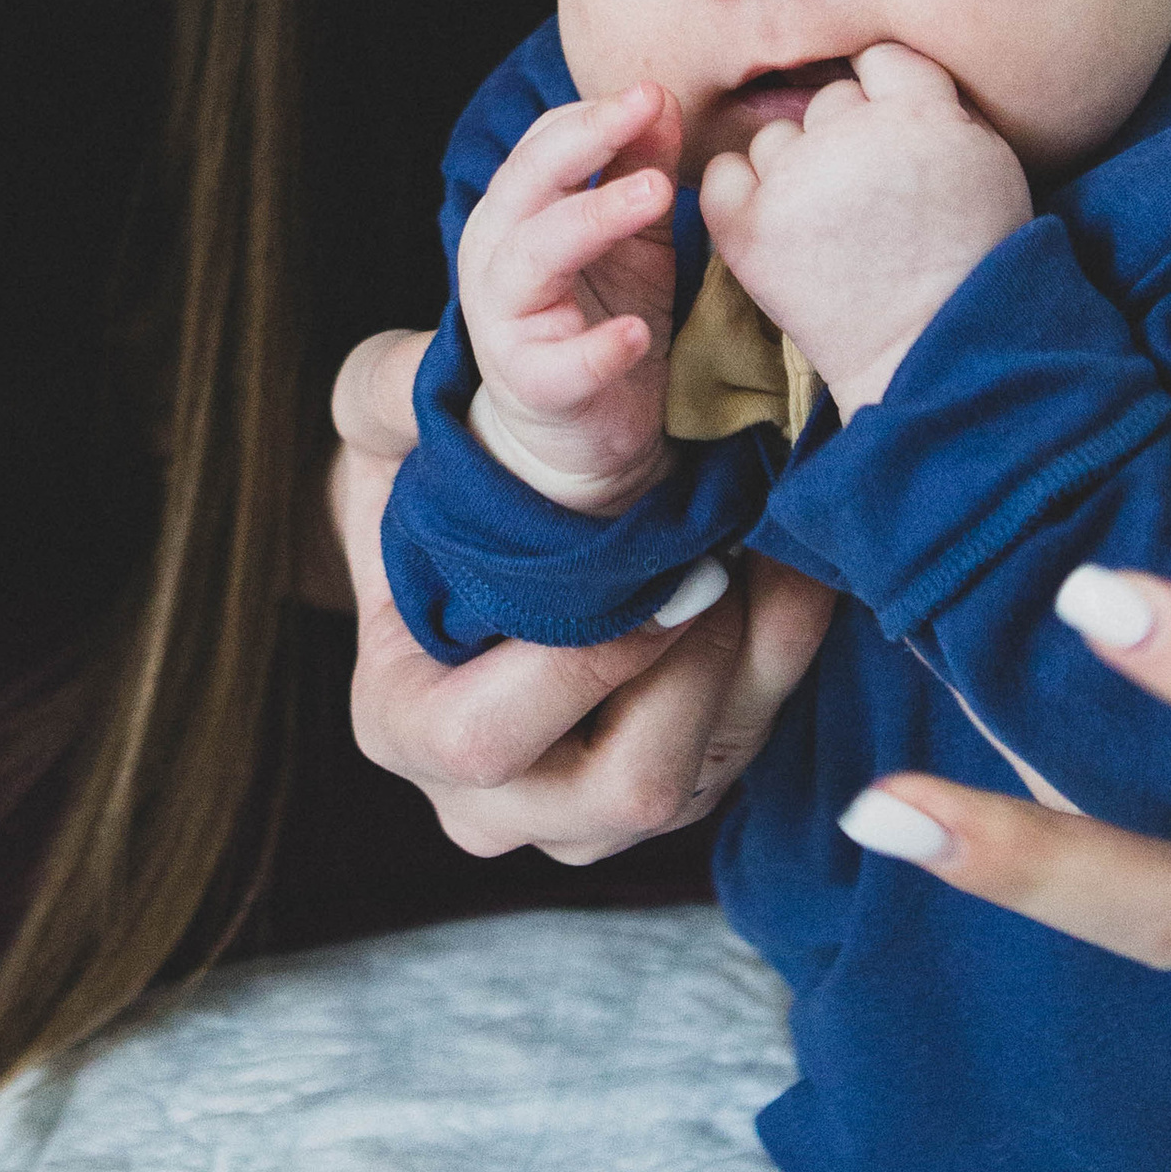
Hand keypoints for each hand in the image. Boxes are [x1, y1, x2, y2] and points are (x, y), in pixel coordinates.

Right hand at [330, 325, 836, 860]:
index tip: (658, 567)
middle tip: (719, 556)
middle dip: (691, 670)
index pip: (484, 739)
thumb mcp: (382, 419)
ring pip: (695, 785)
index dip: (585, 664)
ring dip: (743, 666)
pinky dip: (781, 660)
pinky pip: (749, 753)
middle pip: (619, 790)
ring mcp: (585, 816)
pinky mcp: (668, 794)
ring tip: (756, 548)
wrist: (465, 529)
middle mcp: (491, 802)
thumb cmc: (416, 477)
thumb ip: (397, 391)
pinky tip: (788, 565)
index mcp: (400, 726)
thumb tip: (492, 355)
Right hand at [455, 84, 683, 511]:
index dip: (592, 114)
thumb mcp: (629, 237)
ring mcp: (505, 323)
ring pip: (534, 258)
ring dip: (594, 218)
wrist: (579, 432)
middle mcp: (495, 258)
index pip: (542, 146)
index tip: (651, 90)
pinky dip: (597, 349)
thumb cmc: (599, 315)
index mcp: (513, 214)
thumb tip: (660, 99)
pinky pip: (560, 366)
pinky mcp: (533, 387)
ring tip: (657, 192)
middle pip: (528, 185)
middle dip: (587, 142)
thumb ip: (638, 169)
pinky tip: (636, 332)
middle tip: (647, 106)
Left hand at [701, 42, 1029, 414]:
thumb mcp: (989, 162)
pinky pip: (722, 175)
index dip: (884, 93)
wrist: (932, 349)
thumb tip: (888, 71)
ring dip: (795, 167)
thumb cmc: (972, 260)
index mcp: (920, 113)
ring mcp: (793, 180)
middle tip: (869, 193)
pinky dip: (740, 193)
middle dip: (846, 138)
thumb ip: (941, 106)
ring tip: (830, 222)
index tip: (889, 130)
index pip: (880, 58)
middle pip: (828, 101)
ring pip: (775, 137)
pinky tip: (773, 220)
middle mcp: (851, 135)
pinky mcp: (747, 228)